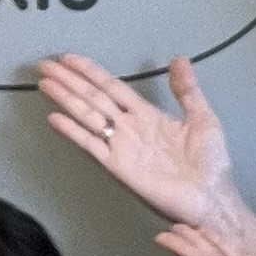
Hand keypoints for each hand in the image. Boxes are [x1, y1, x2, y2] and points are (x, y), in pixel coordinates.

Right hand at [38, 52, 239, 232]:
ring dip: (65, 98)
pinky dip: (73, 131)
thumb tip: (180, 60)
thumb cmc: (210, 162)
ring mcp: (121, 146)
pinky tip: (55, 118)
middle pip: (93, 97)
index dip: (90, 71)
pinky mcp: (118, 166)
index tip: (70, 58)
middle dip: (69, 80)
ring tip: (45, 83)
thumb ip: (187, 89)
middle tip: (45, 64)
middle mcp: (129, 128)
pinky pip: (91, 145)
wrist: (211, 196)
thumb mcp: (202, 117)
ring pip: (88, 115)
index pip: (112, 87)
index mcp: (146, 114)